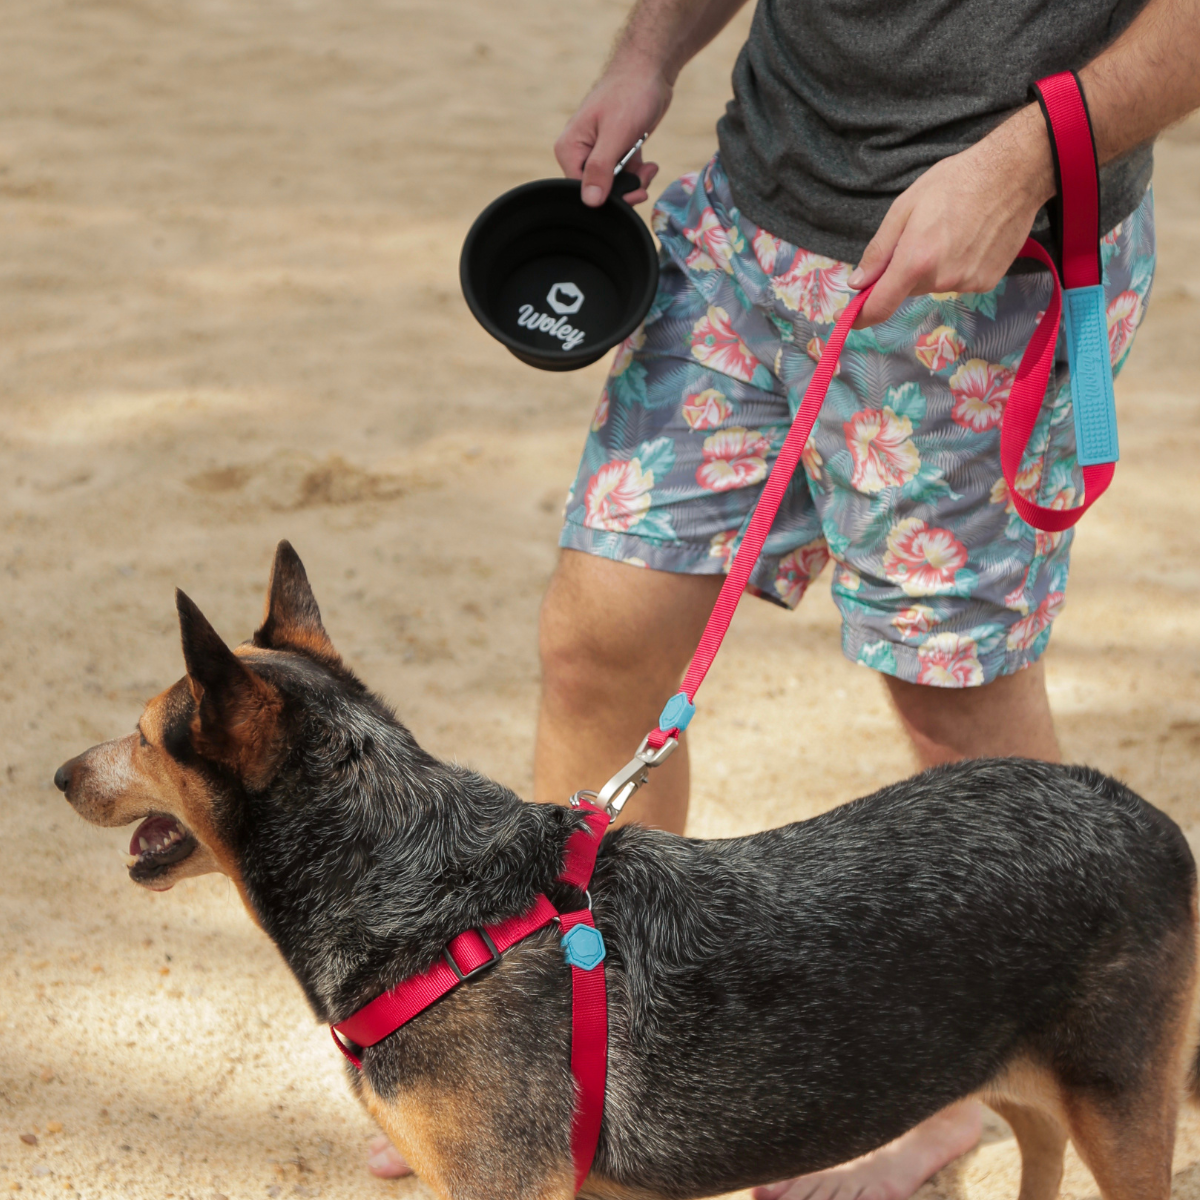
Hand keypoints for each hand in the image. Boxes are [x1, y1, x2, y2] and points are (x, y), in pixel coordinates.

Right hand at [554, 55, 671, 205]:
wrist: (650, 69)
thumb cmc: (629, 93)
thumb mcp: (615, 134)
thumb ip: (600, 169)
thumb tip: (590, 202)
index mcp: (569, 149)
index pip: (580, 190)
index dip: (605, 198)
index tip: (632, 194)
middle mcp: (579, 153)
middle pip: (598, 191)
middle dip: (624, 191)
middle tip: (643, 183)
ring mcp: (597, 153)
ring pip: (614, 186)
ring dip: (635, 183)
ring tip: (649, 169)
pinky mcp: (615, 152)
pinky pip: (624, 176)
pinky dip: (638, 175)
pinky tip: (650, 165)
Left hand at [849, 105, 1056, 326]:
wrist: (1013, 174)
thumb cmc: (955, 182)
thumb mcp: (905, 208)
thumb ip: (879, 250)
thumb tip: (858, 283)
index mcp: (916, 260)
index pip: (881, 305)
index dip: (863, 315)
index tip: (853, 317)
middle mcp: (941, 279)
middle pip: (908, 289)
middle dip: (906, 270)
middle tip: (922, 234)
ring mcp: (966, 283)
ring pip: (934, 285)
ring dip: (933, 267)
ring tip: (952, 231)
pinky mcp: (987, 282)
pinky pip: (958, 282)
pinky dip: (957, 267)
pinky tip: (970, 239)